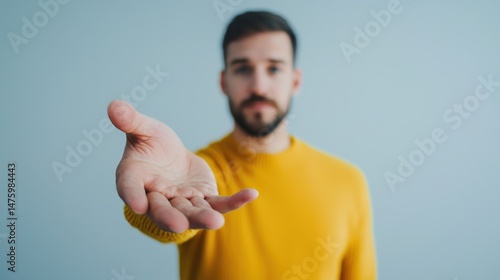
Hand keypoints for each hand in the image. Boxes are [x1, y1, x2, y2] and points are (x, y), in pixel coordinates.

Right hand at [107, 100, 257, 232]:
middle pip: (162, 209)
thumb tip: (113, 105)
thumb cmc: (152, 145)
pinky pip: (219, 203)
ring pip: (191, 212)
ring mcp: (182, 201)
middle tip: (177, 225)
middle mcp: (157, 196)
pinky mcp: (204, 198)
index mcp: (135, 179)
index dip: (132, 196)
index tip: (136, 204)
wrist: (171, 158)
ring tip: (216, 221)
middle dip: (169, 217)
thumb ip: (131, 120)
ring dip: (203, 217)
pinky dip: (234, 201)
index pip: (130, 188)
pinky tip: (251, 194)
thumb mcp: (144, 129)